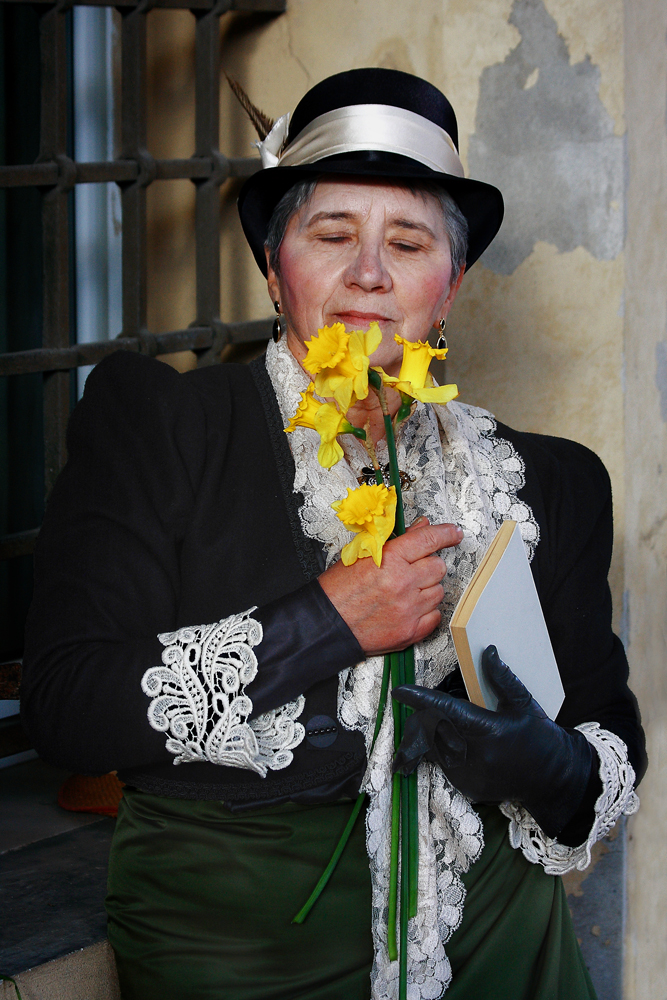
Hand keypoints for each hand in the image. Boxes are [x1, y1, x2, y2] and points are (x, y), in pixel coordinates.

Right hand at [319, 518, 461, 655]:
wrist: (326, 624)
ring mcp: (409, 609)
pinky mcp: (411, 631)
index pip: (430, 540)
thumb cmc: (339, 589)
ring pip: (439, 591)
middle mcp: (403, 583)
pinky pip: (435, 616)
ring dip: (427, 589)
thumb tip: (423, 526)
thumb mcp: (363, 555)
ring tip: (406, 592)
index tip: (454, 533)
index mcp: (390, 559)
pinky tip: (409, 608)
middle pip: (439, 567)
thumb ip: (398, 539)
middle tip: (412, 570)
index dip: (446, 534)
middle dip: (428, 566)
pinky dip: (426, 612)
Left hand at [392, 646, 595, 837]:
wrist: (553, 779)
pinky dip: (446, 752)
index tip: (400, 690)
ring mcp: (468, 774)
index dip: (420, 699)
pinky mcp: (466, 787)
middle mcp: (473, 754)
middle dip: (424, 715)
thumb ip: (502, 678)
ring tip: (451, 726)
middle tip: (426, 707)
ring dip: (434, 734)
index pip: (446, 710)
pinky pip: (444, 764)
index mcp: (487, 730)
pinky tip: (465, 746)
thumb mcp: (524, 704)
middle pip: (432, 729)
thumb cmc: (539, 737)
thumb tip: (487, 652)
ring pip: (433, 747)